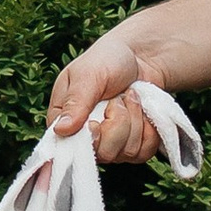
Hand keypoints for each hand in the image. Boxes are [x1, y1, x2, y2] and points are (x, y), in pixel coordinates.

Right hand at [48, 33, 160, 165]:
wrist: (142, 57)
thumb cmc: (108, 60)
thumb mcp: (87, 75)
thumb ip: (75, 102)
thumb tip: (60, 130)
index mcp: (66, 121)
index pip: (71, 148)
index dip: (90, 136)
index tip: (96, 118)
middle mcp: (88, 138)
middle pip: (105, 153)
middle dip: (119, 122)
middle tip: (117, 98)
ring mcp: (112, 145)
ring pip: (127, 152)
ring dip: (135, 120)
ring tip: (130, 98)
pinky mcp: (135, 146)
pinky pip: (145, 151)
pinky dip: (149, 128)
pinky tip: (143, 110)